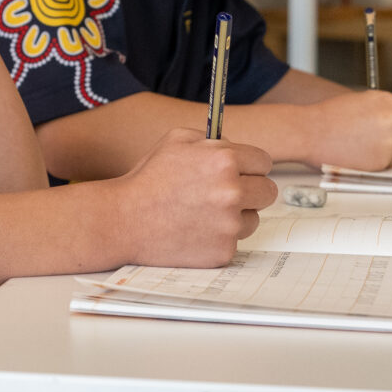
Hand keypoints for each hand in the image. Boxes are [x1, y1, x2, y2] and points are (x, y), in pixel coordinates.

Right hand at [115, 128, 277, 266]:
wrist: (123, 220)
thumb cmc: (147, 179)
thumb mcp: (176, 140)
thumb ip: (212, 140)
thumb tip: (234, 146)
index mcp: (224, 160)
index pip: (264, 162)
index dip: (251, 167)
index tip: (243, 172)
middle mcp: (232, 192)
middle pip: (268, 191)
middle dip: (251, 191)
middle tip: (229, 194)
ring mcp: (229, 225)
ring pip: (253, 219)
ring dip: (237, 216)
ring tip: (204, 213)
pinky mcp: (223, 251)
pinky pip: (234, 241)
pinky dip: (219, 238)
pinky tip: (195, 230)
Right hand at [297, 89, 391, 171]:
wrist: (309, 132)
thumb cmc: (327, 118)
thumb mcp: (358, 102)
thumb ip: (378, 110)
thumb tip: (387, 121)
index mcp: (388, 100)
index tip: (383, 132)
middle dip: (390, 140)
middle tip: (367, 142)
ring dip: (382, 153)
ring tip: (357, 148)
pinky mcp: (385, 159)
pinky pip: (387, 165)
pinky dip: (374, 164)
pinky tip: (356, 156)